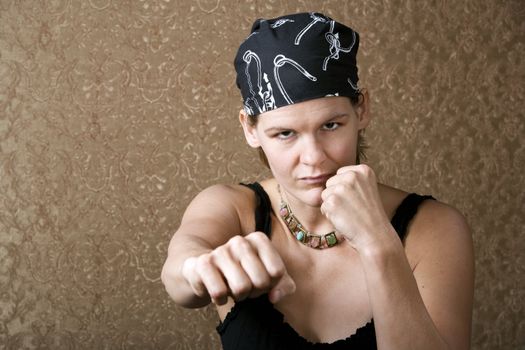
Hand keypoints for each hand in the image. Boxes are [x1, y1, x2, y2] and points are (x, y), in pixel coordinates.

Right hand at [181, 231, 295, 305]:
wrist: (202, 271)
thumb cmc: (242, 274)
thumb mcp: (268, 277)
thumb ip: (284, 286)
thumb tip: (274, 297)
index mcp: (258, 239)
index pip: (277, 272)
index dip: (271, 284)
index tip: (260, 280)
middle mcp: (239, 241)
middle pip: (261, 281)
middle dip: (255, 292)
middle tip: (246, 288)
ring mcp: (220, 251)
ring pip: (241, 288)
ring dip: (238, 297)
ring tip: (232, 289)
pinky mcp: (203, 264)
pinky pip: (219, 292)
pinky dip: (221, 300)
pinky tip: (218, 293)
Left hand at [320, 164, 392, 250]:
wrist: (375, 235)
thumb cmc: (369, 215)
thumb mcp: (365, 189)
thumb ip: (350, 181)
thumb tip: (323, 180)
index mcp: (363, 170)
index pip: (339, 174)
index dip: (345, 190)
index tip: (358, 199)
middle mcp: (352, 176)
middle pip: (330, 183)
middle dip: (337, 196)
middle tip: (353, 208)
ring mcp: (342, 188)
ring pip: (325, 195)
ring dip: (333, 206)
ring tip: (349, 213)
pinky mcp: (332, 202)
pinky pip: (323, 207)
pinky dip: (330, 216)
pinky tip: (344, 219)